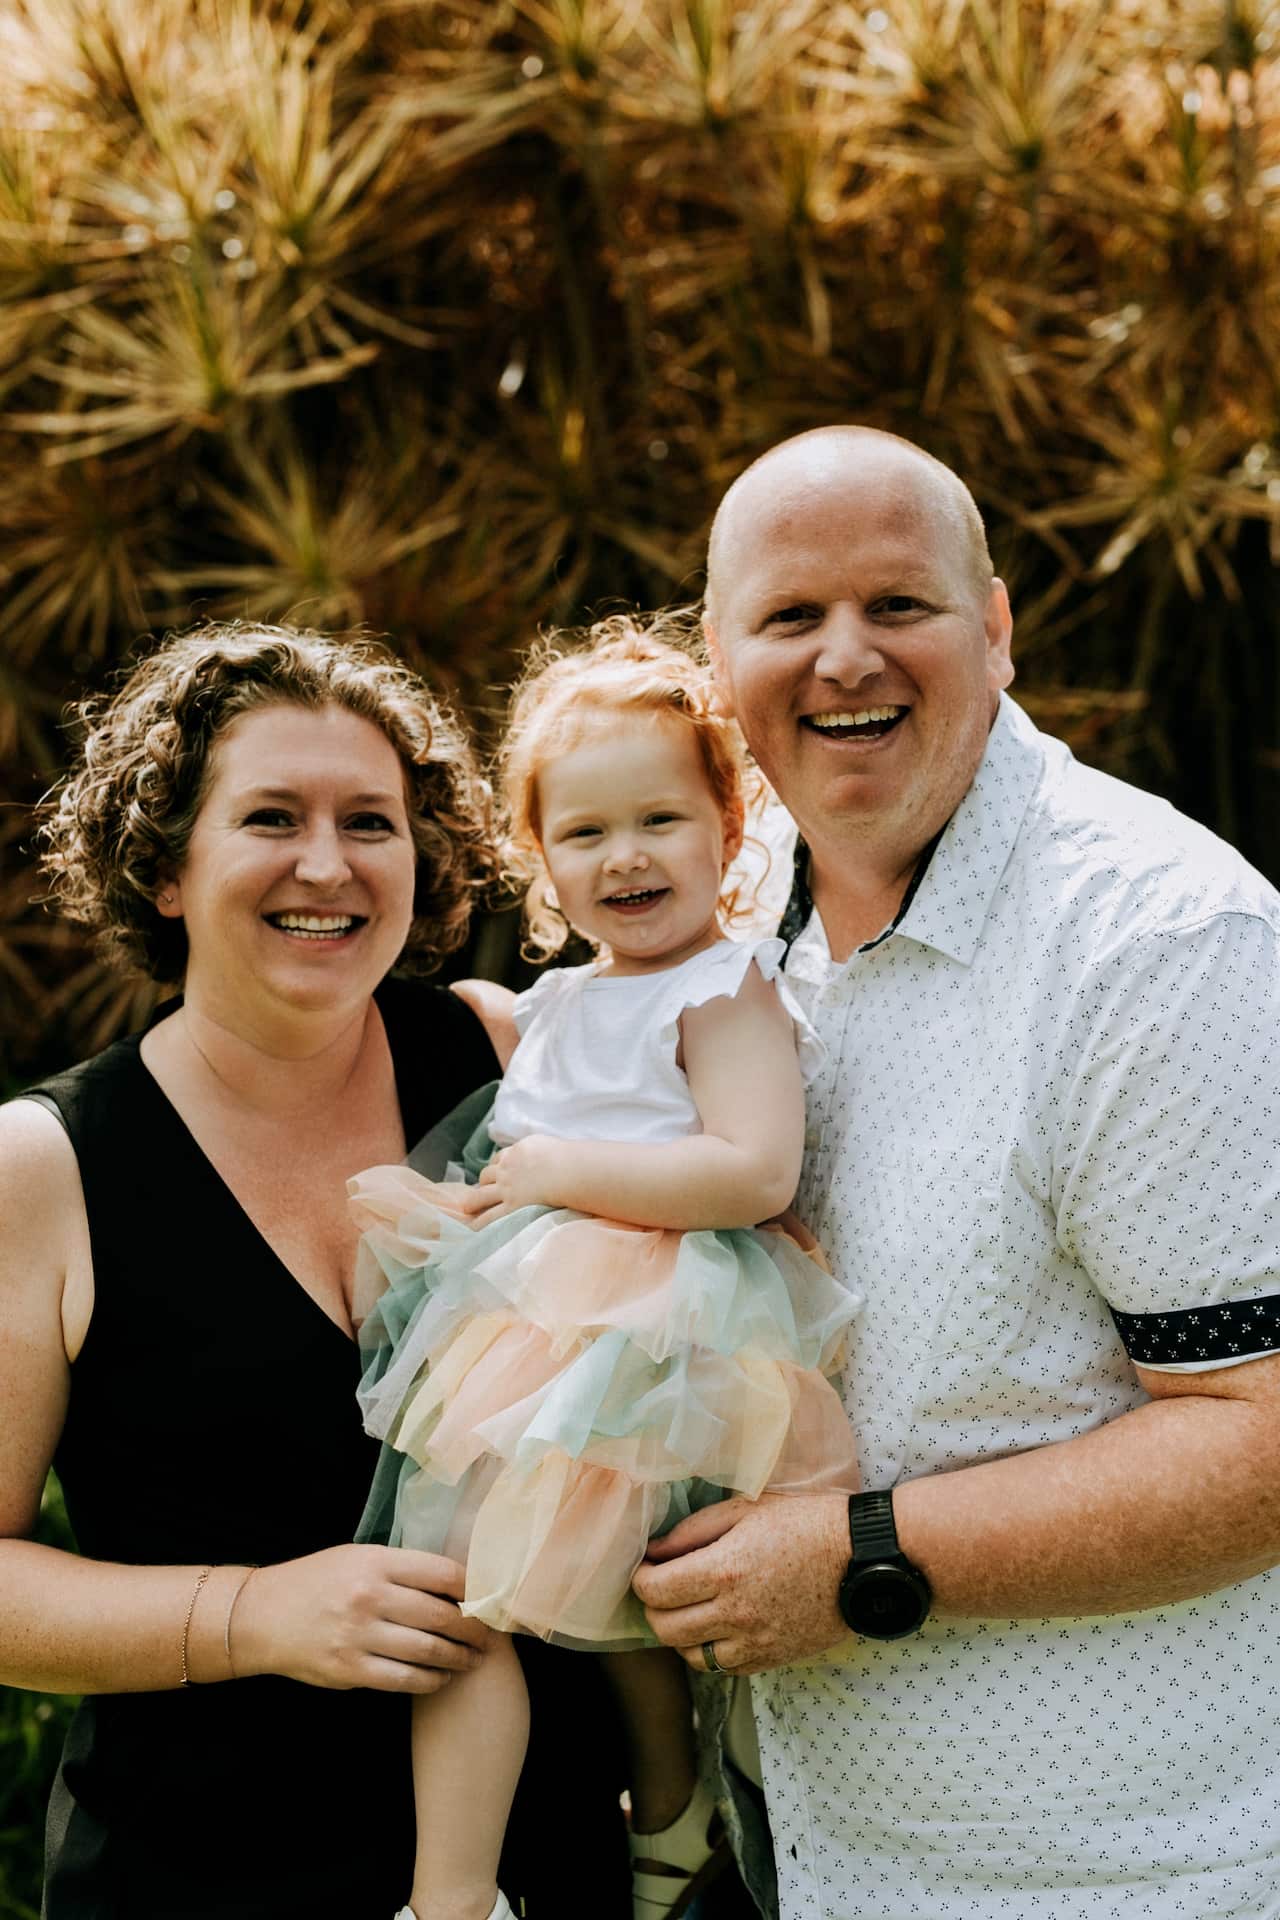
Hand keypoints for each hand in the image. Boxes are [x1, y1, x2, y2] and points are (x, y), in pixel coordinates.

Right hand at [232, 1544, 491, 1693]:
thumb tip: (456, 1583)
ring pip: (428, 1651)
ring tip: (473, 1659)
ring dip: (458, 1658)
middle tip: (490, 1636)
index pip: (442, 1573)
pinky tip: (441, 1678)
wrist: (262, 1616)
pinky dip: (431, 1681)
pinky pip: (404, 1680)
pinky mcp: (349, 1670)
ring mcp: (359, 1636)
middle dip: (474, 1629)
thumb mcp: (357, 1557)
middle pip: (441, 1615)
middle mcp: (369, 1597)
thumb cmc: (317, 1581)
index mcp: (375, 1562)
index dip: (474, 1587)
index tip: (489, 1597)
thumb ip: (400, 1568)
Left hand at [459, 1135, 564, 1226]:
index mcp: (516, 1152)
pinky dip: (480, 1222)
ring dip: (473, 1202)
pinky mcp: (512, 1207)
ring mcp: (507, 1189)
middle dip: (483, 1183)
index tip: (496, 1174)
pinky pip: (490, 1216)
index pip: (499, 1159)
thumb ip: (535, 1150)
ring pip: (481, 1195)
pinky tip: (474, 1227)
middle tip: (479, 1192)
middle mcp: (507, 1169)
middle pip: (486, 1176)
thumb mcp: (545, 1144)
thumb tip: (538, 1153)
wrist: (569, 1171)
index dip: (496, 1167)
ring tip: (468, 1209)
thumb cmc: (566, 1158)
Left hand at [632, 1491, 853, 1673]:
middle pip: (665, 1629)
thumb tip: (655, 1550)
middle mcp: (735, 1613)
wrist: (861, 1558)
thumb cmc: (806, 1522)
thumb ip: (694, 1531)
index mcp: (725, 1570)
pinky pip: (724, 1668)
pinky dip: (711, 1651)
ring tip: (690, 1608)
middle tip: (660, 1588)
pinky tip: (719, 1626)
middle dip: (653, 1608)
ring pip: (691, 1656)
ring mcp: (755, 1642)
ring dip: (680, 1634)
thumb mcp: (746, 1508)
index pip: (655, 1592)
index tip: (644, 1567)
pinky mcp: (772, 1658)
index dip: (639, 1580)